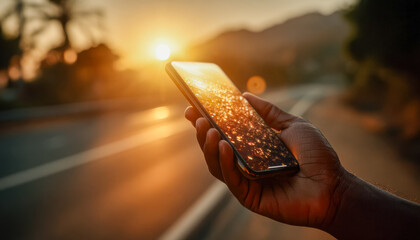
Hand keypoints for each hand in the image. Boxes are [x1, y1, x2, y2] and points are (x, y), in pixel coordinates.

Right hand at [185, 92, 345, 227]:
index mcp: (253, 148)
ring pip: (217, 164)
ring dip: (209, 146)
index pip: (225, 134)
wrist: (333, 185)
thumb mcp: (293, 125)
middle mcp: (246, 164)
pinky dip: (225, 163)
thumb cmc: (317, 157)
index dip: (208, 121)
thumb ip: (269, 112)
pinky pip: (231, 179)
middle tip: (196, 116)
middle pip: (215, 149)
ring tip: (208, 129)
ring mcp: (246, 181)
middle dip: (202, 132)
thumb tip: (245, 96)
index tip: (195, 107)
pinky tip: (225, 146)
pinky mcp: (249, 196)